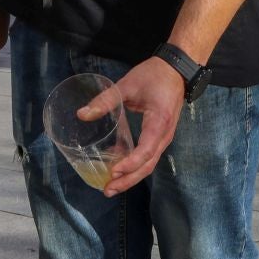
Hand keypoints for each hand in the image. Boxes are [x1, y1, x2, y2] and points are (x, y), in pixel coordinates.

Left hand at [82, 59, 183, 195]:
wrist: (176, 69)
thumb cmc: (153, 75)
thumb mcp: (127, 85)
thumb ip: (105, 100)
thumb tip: (82, 114)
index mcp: (159, 122)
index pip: (146, 150)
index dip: (130, 163)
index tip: (113, 171)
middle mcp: (165, 135)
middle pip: (148, 164)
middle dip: (128, 179)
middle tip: (107, 189)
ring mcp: (164, 137)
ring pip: (149, 163)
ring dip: (131, 176)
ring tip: (111, 186)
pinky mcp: (160, 136)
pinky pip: (149, 156)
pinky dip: (134, 166)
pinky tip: (117, 167)